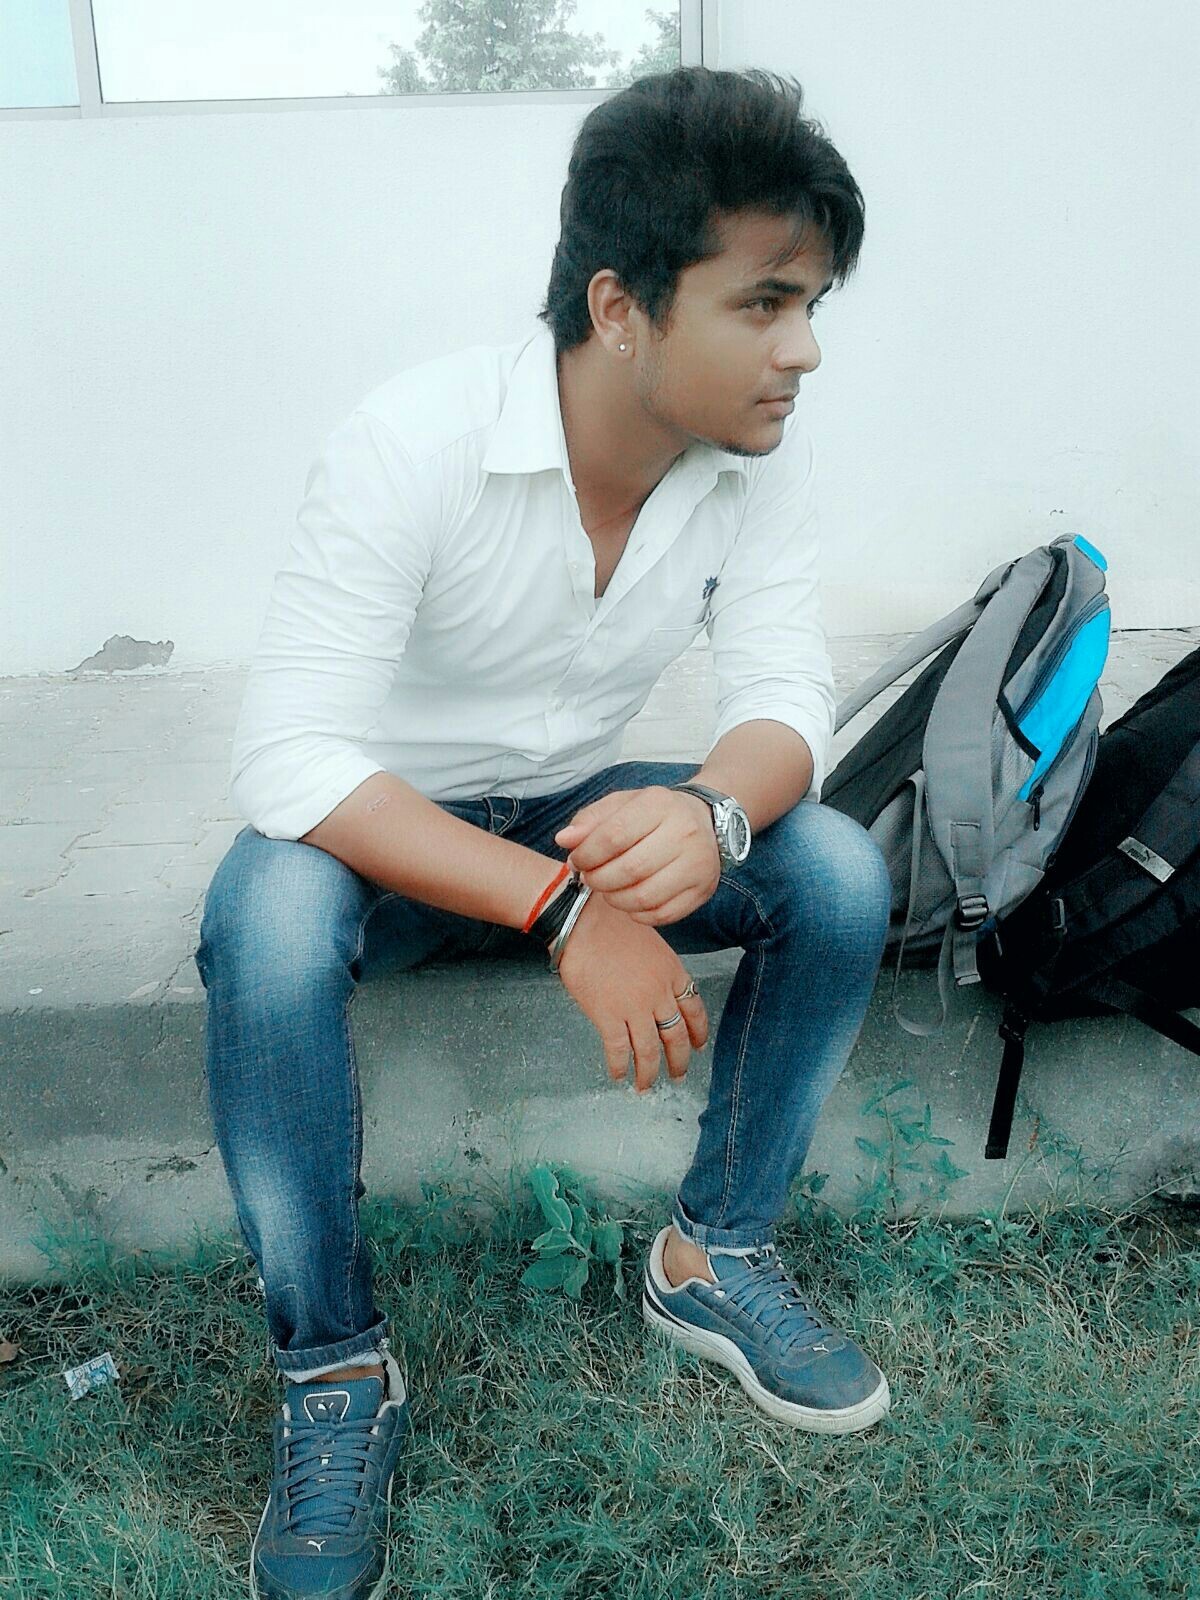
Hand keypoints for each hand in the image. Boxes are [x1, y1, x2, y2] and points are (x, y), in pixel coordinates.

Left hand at [554, 786, 720, 925]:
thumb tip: (564, 840)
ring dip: (615, 899)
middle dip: (598, 880)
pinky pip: (662, 914)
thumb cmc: (655, 815)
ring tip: (608, 889)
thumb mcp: (622, 805)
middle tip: (590, 878)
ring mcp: (698, 865)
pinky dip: (637, 913)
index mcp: (660, 805)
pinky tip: (630, 900)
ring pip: (644, 897)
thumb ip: (590, 819)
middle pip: (629, 869)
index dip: (587, 855)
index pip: (613, 836)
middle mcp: (684, 833)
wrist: (707, 822)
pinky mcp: (703, 890)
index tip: (577, 861)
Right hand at [555, 891, 708, 1091]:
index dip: (698, 1032)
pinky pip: (619, 1050)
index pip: (694, 1010)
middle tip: (677, 1075)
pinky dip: (619, 1066)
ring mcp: (635, 1007)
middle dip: (679, 1061)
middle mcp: (659, 994)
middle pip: (676, 1037)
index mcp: (672, 972)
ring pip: (649, 1050)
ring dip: (649, 1072)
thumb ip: (657, 970)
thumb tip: (654, 990)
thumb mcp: (649, 942)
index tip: (698, 1046)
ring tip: (646, 1085)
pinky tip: (617, 1075)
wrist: (582, 921)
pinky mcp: (608, 1016)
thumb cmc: (610, 923)